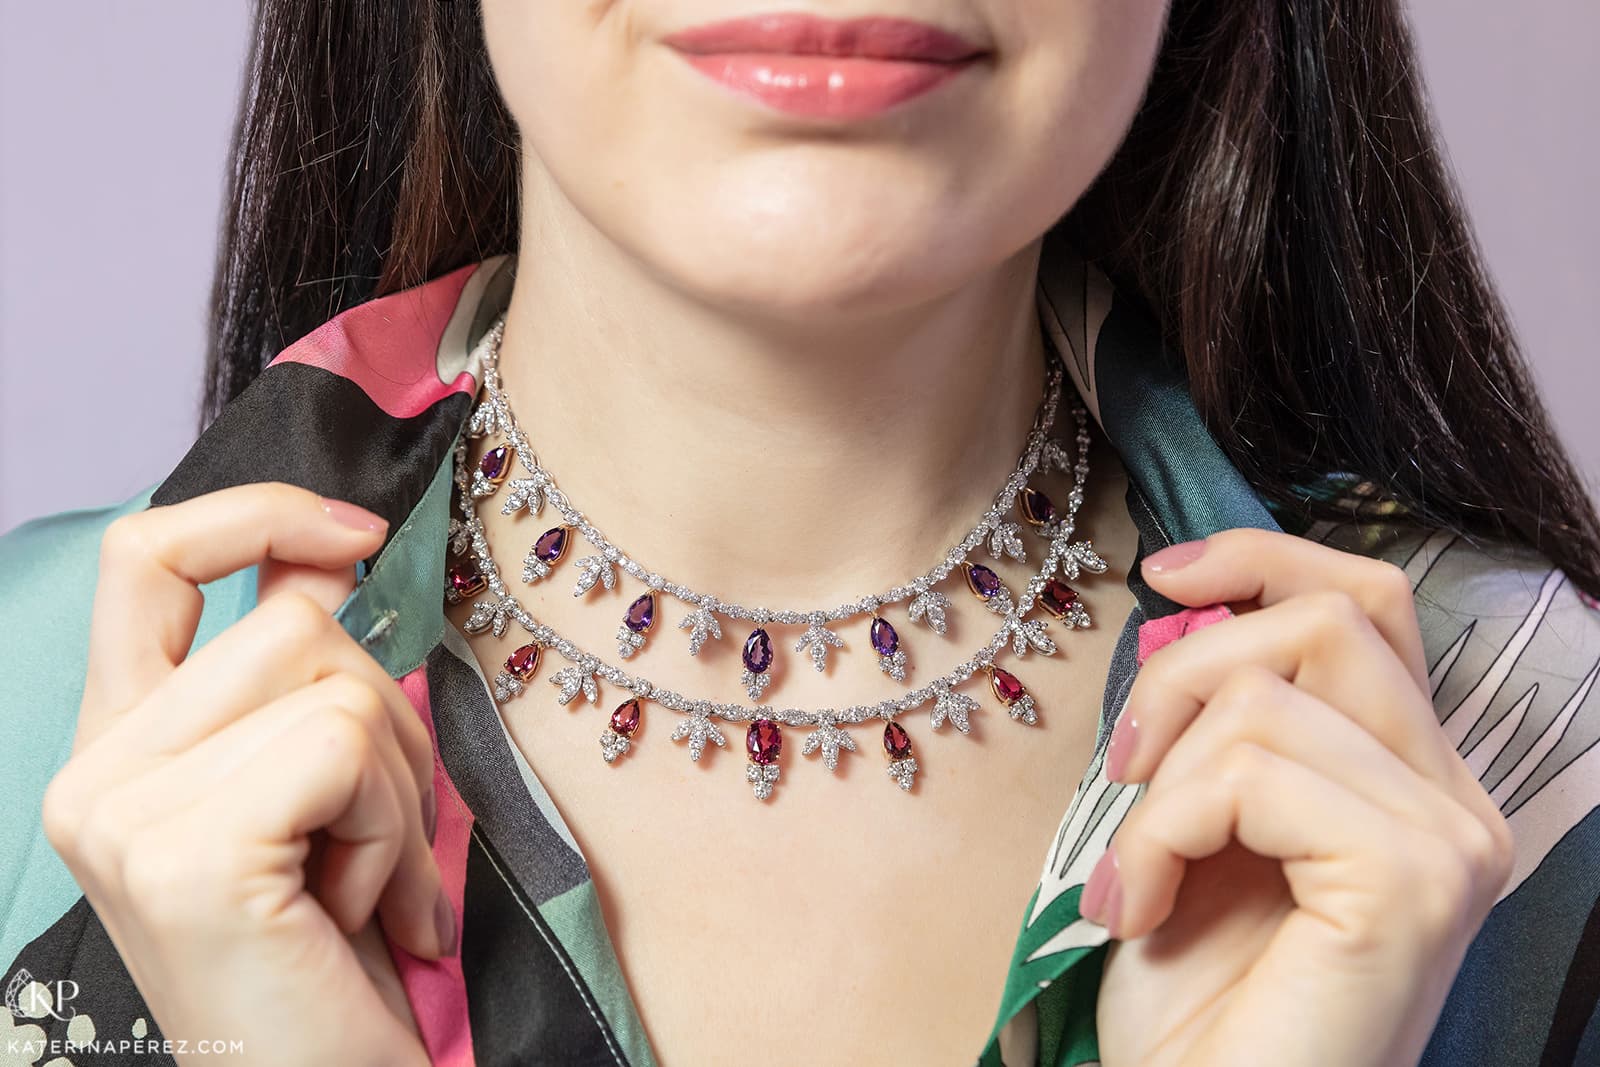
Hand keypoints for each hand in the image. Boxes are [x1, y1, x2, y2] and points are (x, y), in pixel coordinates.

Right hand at [40, 483, 446, 1066]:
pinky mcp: (185, 855)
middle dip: (387, 717)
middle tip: (386, 834)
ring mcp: (122, 814)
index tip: (358, 534)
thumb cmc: (332, 960)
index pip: (145, 556)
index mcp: (116, 748)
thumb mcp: (315, 796)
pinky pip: (345, 745)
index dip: (255, 514)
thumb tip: (338, 551)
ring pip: (333, 676)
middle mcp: (92, 776)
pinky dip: (394, 827)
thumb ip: (300, 677)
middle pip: (289, 620)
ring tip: (371, 884)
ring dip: (398, 784)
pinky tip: (364, 914)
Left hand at [1091, 528, 1512, 1066]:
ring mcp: (1447, 842)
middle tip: (1123, 769)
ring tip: (1130, 876)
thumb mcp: (1194, 829)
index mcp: (1407, 782)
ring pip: (1268, 699)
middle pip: (1328, 620)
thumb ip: (1219, 725)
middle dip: (1187, 671)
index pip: (1370, 605)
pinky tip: (1136, 908)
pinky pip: (1248, 775)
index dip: (1267, 560)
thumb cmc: (1191, 1002)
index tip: (1164, 573)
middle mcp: (1453, 804)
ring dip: (1157, 783)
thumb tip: (1183, 604)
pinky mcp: (1411, 881)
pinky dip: (1157, 832)